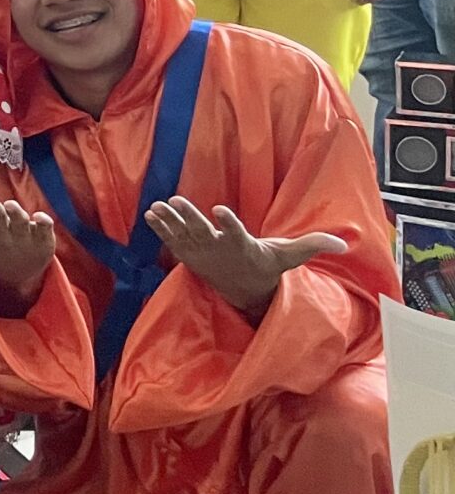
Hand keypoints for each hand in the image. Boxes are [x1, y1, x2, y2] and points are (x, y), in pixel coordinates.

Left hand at [145, 195, 346, 320]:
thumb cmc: (266, 266)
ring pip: (183, 235)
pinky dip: (161, 229)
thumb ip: (312, 246)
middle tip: (176, 200)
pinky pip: (173, 241)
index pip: (236, 233)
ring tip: (156, 206)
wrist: (245, 293)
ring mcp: (202, 255)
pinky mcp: (190, 256)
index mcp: (243, 248)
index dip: (227, 223)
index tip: (219, 210)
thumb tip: (344, 243)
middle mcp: (219, 252)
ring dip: (169, 221)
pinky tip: (149, 213)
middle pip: (202, 232)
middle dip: (189, 217)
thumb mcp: (289, 256)